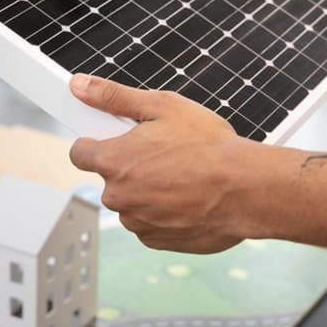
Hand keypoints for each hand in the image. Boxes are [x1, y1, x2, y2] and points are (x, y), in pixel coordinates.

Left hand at [67, 74, 253, 253]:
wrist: (247, 190)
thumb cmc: (210, 147)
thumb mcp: (163, 106)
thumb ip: (114, 97)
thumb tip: (80, 86)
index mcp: (114, 161)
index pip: (79, 153)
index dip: (96, 142)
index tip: (113, 139)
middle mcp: (118, 196)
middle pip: (110, 178)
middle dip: (130, 166)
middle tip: (164, 153)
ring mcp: (137, 222)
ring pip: (132, 202)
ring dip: (148, 191)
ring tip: (182, 176)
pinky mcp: (156, 240)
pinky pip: (150, 223)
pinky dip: (164, 212)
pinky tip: (188, 197)